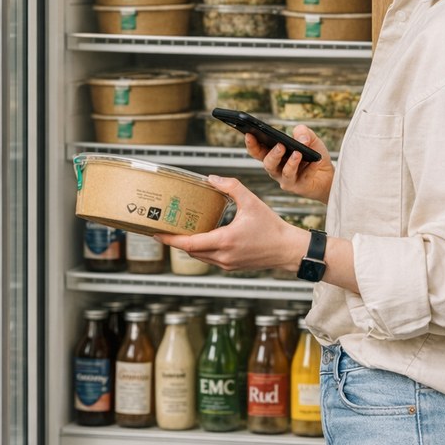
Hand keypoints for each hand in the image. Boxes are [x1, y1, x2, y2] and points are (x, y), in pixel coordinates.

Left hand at [157, 176, 307, 273]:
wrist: (287, 249)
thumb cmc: (272, 227)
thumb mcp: (251, 201)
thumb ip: (231, 187)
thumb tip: (212, 179)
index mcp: (225, 240)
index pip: (190, 243)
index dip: (171, 239)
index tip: (157, 233)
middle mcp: (223, 255)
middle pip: (190, 251)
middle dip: (176, 241)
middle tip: (164, 229)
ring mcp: (227, 263)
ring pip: (199, 257)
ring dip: (189, 246)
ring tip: (180, 232)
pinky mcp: (231, 266)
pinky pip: (209, 259)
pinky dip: (202, 250)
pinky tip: (201, 237)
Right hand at [245, 124, 334, 201]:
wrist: (328, 175)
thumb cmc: (314, 156)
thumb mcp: (309, 138)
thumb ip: (303, 132)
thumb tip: (301, 138)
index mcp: (274, 155)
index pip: (258, 150)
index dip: (251, 143)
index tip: (249, 134)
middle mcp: (276, 168)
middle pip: (266, 162)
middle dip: (269, 153)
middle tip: (279, 145)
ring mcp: (284, 178)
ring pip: (278, 171)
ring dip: (285, 160)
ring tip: (293, 151)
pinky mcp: (295, 186)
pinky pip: (295, 177)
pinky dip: (302, 166)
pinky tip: (308, 158)